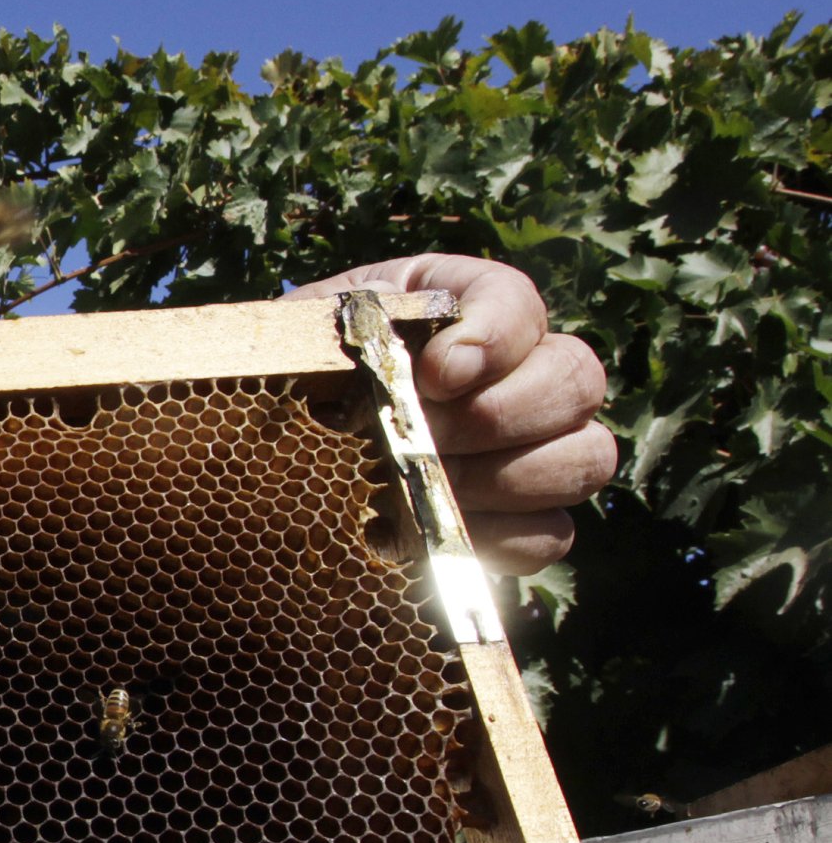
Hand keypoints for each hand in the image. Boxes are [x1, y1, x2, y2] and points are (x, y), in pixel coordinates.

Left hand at [291, 255, 612, 574]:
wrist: (259, 456)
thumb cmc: (285, 386)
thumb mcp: (299, 340)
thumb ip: (343, 328)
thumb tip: (402, 354)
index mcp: (458, 306)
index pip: (517, 302)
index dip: (494, 337)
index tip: (435, 374)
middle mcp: (515, 369)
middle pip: (578, 379)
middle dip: (500, 415)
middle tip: (421, 442)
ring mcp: (530, 447)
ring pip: (584, 457)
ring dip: (504, 478)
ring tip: (419, 491)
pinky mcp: (518, 521)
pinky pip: (550, 534)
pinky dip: (499, 539)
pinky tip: (431, 536)